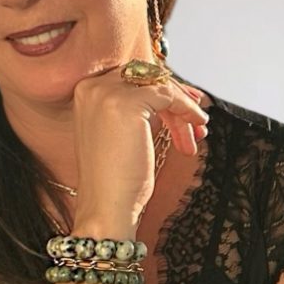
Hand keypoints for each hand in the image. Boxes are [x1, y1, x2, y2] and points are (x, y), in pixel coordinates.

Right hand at [71, 67, 208, 224]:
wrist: (106, 206)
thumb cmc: (115, 179)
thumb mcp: (121, 133)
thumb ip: (135, 108)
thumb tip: (169, 92)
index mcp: (85, 92)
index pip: (132, 78)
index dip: (162, 90)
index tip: (185, 105)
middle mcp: (92, 87)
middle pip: (147, 78)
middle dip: (176, 97)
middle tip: (197, 117)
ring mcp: (108, 93)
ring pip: (160, 86)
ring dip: (183, 109)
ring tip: (198, 134)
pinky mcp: (129, 103)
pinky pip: (168, 94)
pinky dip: (187, 109)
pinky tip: (197, 128)